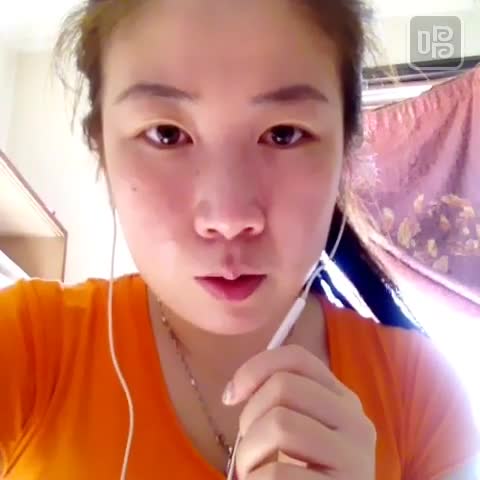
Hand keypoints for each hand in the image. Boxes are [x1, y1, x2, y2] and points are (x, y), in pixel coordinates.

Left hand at [222, 344, 375, 479]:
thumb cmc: (305, 475)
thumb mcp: (298, 431)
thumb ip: (282, 402)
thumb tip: (234, 391)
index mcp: (342, 400)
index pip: (297, 357)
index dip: (255, 368)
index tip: (230, 397)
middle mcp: (355, 421)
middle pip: (284, 385)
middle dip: (249, 416)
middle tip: (247, 449)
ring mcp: (353, 457)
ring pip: (280, 423)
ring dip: (249, 452)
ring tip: (251, 472)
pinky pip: (278, 473)